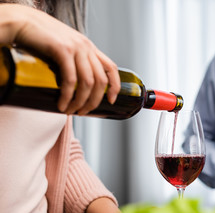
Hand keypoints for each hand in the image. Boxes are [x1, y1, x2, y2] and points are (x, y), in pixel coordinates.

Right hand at [0, 4, 120, 114]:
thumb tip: (77, 86)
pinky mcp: (62, 50)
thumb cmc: (42, 38)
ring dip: (80, 102)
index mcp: (89, 47)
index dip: (115, 86)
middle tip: (83, 112)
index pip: (111, 68)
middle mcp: (86, 47)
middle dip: (94, 101)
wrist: (23, 22)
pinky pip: (70, 79)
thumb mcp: (66, 48)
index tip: (111, 101)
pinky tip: (62, 104)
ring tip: (71, 111)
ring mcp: (76, 48)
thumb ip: (75, 61)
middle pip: (101, 81)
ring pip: (87, 82)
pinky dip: (68, 95)